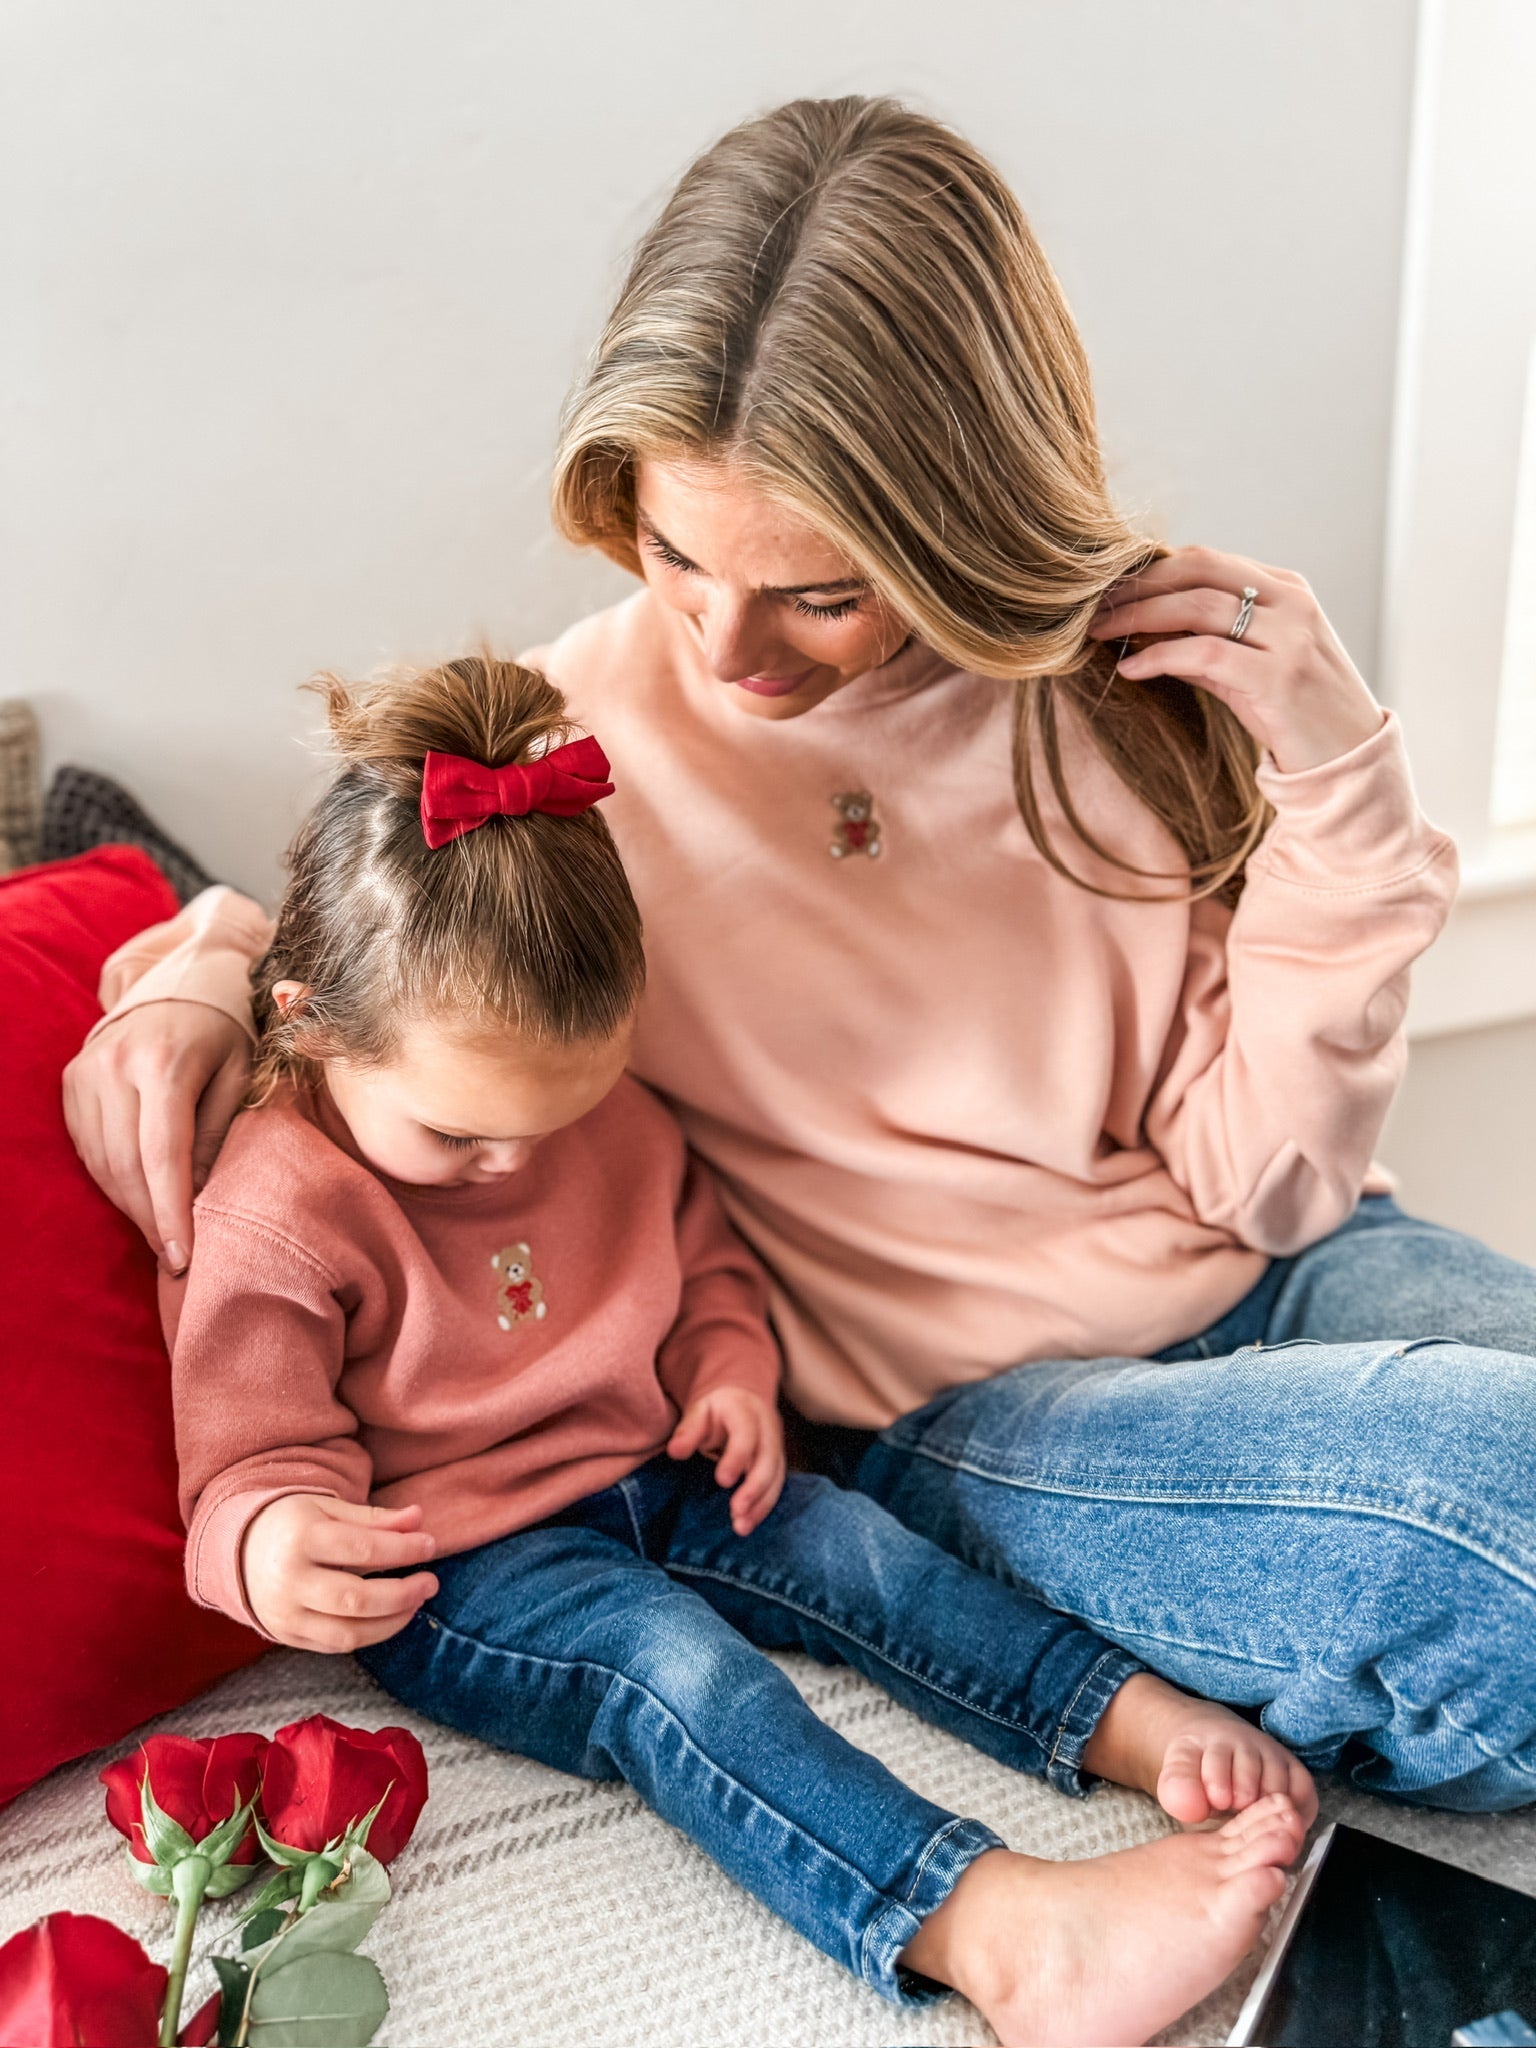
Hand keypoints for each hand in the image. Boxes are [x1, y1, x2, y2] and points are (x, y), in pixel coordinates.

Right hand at [63, 1001, 250, 1271]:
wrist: (179, 986)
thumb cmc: (223, 1034)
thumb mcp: (239, 1075)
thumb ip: (218, 1133)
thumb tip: (197, 1198)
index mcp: (165, 1062)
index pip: (161, 1154)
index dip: (169, 1211)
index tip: (181, 1256)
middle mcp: (116, 1066)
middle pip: (126, 1164)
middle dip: (149, 1218)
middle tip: (174, 1256)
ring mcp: (86, 1072)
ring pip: (100, 1161)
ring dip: (129, 1204)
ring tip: (159, 1231)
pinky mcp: (72, 1081)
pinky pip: (86, 1147)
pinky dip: (110, 1179)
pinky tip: (137, 1195)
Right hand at [241, 1495, 438, 1651]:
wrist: (239, 1549)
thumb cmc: (294, 1523)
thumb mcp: (329, 1509)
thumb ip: (374, 1518)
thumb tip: (418, 1519)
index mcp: (300, 1538)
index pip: (364, 1550)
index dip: (404, 1550)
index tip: (430, 1545)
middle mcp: (288, 1581)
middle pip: (357, 1600)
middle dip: (403, 1594)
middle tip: (430, 1582)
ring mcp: (284, 1614)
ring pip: (348, 1633)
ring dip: (391, 1622)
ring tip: (415, 1602)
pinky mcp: (285, 1635)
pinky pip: (334, 1646)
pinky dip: (368, 1636)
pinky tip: (388, 1618)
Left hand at [667, 1387, 785, 1535]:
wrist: (742, 1400)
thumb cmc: (716, 1409)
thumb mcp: (699, 1410)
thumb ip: (688, 1430)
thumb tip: (675, 1452)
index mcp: (746, 1412)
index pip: (746, 1434)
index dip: (737, 1458)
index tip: (722, 1481)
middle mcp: (767, 1429)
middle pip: (768, 1460)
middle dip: (755, 1488)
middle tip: (736, 1512)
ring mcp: (776, 1447)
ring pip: (776, 1477)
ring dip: (761, 1504)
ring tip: (741, 1527)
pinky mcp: (777, 1463)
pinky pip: (776, 1486)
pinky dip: (763, 1507)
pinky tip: (747, 1523)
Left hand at [1087, 545, 1383, 774]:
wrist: (1349, 761)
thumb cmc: (1296, 716)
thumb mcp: (1247, 670)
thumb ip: (1203, 644)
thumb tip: (1141, 632)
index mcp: (1287, 590)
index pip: (1206, 560)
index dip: (1151, 570)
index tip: (1106, 590)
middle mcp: (1292, 603)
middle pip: (1198, 570)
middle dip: (1137, 585)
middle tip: (1090, 606)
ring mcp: (1290, 636)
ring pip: (1198, 606)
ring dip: (1138, 616)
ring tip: (1098, 632)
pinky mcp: (1279, 676)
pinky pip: (1204, 653)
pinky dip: (1160, 657)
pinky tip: (1129, 670)